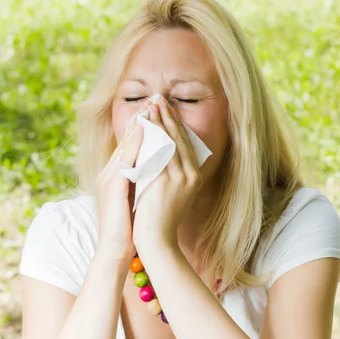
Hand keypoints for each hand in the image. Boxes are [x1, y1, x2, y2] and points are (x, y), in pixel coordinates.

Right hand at [94, 102, 150, 267]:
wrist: (116, 248)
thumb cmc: (129, 225)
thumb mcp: (138, 196)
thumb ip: (145, 178)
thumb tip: (162, 165)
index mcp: (116, 173)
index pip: (131, 142)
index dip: (144, 125)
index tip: (158, 109)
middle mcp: (110, 170)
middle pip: (128, 138)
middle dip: (143, 118)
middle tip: (157, 99)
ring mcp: (110, 177)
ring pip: (127, 144)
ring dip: (141, 125)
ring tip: (155, 107)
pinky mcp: (113, 186)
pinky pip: (126, 158)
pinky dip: (137, 144)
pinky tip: (150, 132)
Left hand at [133, 95, 203, 255]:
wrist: (156, 239)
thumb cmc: (161, 218)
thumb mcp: (175, 193)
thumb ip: (173, 173)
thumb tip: (166, 152)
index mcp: (195, 177)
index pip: (186, 144)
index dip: (176, 125)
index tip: (167, 109)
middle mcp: (191, 175)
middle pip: (180, 139)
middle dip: (168, 117)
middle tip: (158, 99)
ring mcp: (179, 178)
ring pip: (169, 141)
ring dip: (160, 121)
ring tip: (151, 106)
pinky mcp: (165, 181)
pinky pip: (158, 151)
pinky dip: (152, 136)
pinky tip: (144, 124)